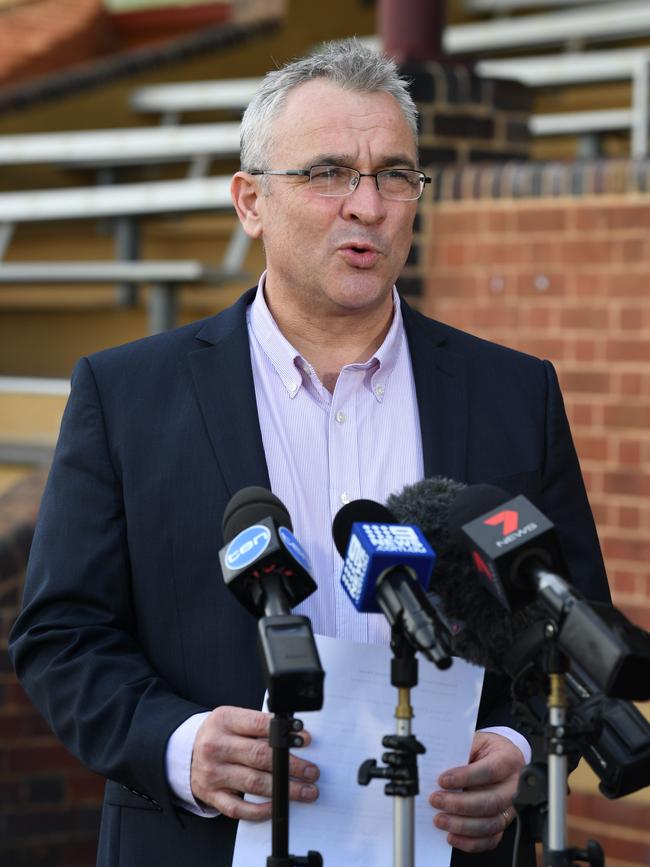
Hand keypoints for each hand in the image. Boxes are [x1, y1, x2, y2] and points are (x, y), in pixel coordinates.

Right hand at [190, 705, 318, 819]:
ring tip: (306, 790)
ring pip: (254, 783)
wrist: (184, 753)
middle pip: (260, 756)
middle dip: (291, 765)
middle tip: (311, 771)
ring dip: (285, 789)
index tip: (304, 739)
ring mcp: (213, 773)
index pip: (259, 725)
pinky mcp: (212, 795)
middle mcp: (216, 746)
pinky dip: (261, 809)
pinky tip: (278, 805)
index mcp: (224, 721)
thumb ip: (258, 726)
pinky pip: (239, 808)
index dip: (285, 733)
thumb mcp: (233, 719)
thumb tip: (295, 734)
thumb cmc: (218, 734)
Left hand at [429, 731, 523, 852]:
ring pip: (490, 823)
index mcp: (508, 760)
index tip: (443, 780)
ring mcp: (510, 808)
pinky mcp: (503, 823)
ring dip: (462, 825)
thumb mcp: (477, 740)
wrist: (503, 757)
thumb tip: (438, 761)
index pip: (489, 771)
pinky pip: (491, 839)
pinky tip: (452, 836)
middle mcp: (513, 787)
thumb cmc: (488, 749)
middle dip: (459, 804)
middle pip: (490, 802)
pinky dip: (471, 842)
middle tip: (436, 800)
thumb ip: (462, 750)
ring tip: (440, 820)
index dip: (465, 777)